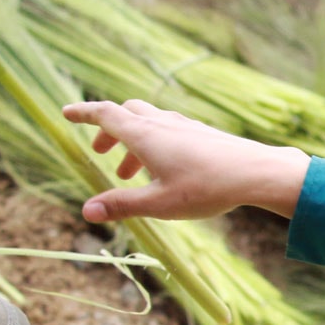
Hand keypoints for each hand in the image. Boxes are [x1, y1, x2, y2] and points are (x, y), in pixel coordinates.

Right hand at [62, 99, 309, 222]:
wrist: (258, 172)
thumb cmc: (208, 188)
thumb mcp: (159, 203)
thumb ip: (122, 205)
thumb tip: (86, 212)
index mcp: (145, 134)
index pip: (105, 114)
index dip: (83, 113)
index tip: (66, 114)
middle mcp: (162, 123)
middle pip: (126, 114)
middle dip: (108, 131)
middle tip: (100, 154)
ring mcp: (185, 126)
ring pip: (149, 123)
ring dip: (132, 142)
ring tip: (129, 174)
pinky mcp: (204, 134)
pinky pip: (170, 131)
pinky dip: (156, 144)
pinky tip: (166, 168)